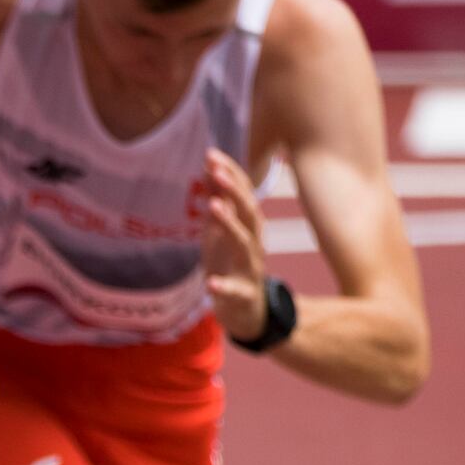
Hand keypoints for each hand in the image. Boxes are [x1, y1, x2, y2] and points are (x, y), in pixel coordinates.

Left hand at [198, 148, 269, 341]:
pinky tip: (209, 283)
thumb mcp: (220, 232)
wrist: (246, 310)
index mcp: (249, 226)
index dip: (231, 174)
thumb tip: (210, 167)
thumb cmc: (231, 264)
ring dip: (230, 224)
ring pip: (245, 244)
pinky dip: (223, 287)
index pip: (243, 194)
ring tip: (213, 207)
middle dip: (235, 190)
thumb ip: (218, 202)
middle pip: (250, 212)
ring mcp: (250, 268)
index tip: (211, 155)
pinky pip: (234, 290)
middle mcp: (254, 242)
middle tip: (217, 171)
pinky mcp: (243, 295)